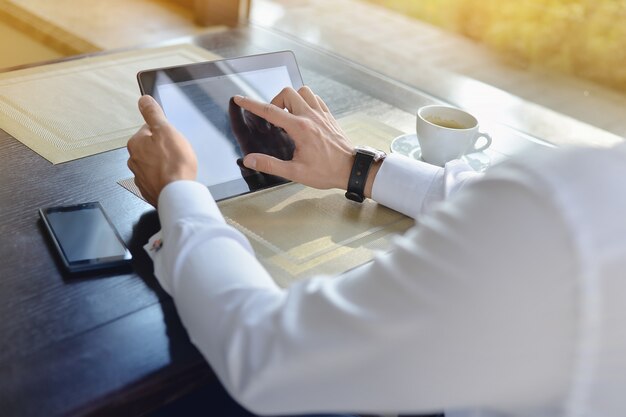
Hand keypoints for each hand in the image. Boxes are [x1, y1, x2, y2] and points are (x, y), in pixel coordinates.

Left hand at [127, 95, 197, 206]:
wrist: (177, 194)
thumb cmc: (173, 164)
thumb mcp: (166, 130)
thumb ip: (153, 113)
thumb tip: (144, 100)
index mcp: (136, 143)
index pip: (149, 130)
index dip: (163, 132)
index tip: (172, 138)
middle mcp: (134, 160)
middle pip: (151, 147)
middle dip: (163, 149)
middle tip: (176, 153)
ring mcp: (140, 176)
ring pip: (153, 164)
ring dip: (164, 164)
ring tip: (176, 167)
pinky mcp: (149, 189)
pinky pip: (157, 179)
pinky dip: (164, 178)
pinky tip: (174, 178)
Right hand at [233, 87, 354, 190]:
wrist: (351, 169)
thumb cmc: (325, 172)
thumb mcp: (295, 172)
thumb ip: (270, 164)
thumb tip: (250, 159)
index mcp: (300, 128)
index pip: (270, 111)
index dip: (251, 104)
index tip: (240, 98)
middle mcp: (310, 116)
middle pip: (287, 93)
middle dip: (275, 101)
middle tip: (274, 119)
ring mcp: (321, 114)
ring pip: (303, 91)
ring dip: (292, 98)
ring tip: (288, 115)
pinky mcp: (329, 116)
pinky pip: (315, 98)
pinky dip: (306, 101)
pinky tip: (303, 115)